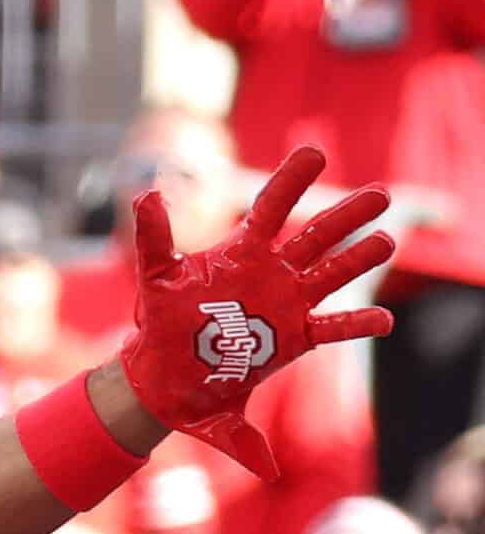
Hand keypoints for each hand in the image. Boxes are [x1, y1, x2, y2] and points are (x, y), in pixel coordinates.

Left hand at [119, 146, 394, 478]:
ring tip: (387, 242)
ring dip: (362, 257)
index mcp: (242, 253)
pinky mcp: (296, 337)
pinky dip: (359, 324)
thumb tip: (146, 195)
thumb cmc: (161, 325)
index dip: (292, 180)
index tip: (314, 154)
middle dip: (349, 214)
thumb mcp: (156, 280)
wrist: (166, 378)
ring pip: (335, 272)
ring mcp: (288, 302)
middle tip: (381, 195)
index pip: (271, 206)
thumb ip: (153, 239)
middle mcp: (273, 271)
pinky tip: (383, 320)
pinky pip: (334, 327)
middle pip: (318, 234)